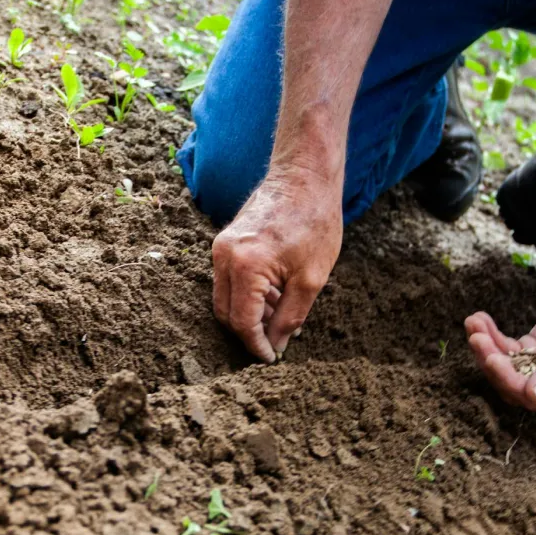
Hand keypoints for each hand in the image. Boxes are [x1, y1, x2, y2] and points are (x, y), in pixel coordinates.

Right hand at [211, 170, 342, 361]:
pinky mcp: (225, 242)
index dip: (256, 345)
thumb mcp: (311, 279)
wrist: (304, 177)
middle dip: (249, 333)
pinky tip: (274, 296)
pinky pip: (228, 281)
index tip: (271, 358)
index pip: (242, 322)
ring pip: (225, 298)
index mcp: (245, 266)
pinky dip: (247, 295)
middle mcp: (224, 257)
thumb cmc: (314, 222)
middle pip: (226, 313)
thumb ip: (290, 317)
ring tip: (281, 316)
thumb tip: (276, 345)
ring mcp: (221, 248)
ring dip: (249, 314)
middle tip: (276, 342)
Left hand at [464, 284, 535, 411]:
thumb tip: (535, 396)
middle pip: (513, 384)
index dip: (510, 381)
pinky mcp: (531, 350)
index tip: (493, 359)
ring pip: (505, 366)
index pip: (534, 399)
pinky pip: (505, 347)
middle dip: (492, 362)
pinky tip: (478, 319)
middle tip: (477, 338)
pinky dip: (490, 335)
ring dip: (486, 347)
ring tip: (473, 324)